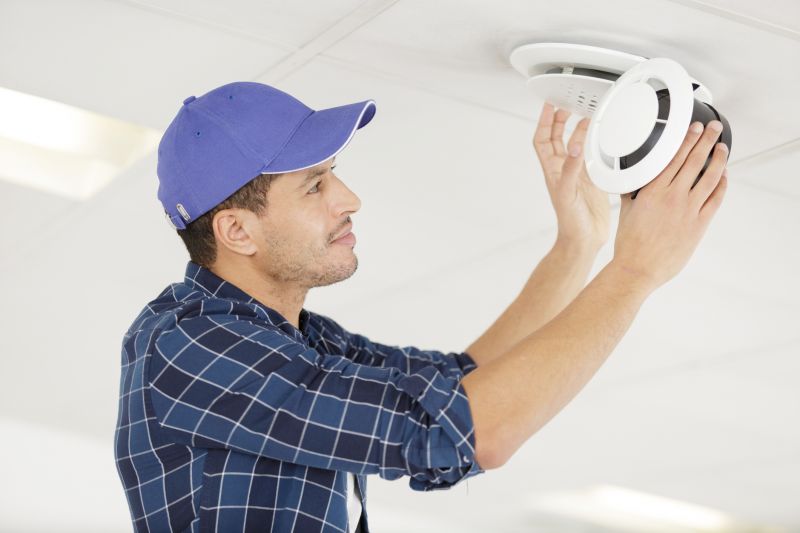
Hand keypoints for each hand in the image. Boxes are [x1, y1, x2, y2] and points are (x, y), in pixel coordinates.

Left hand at [532, 102, 609, 250]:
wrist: (584, 239)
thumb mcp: (568, 192)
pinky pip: (589, 156)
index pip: (542, 140)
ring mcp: (576, 174)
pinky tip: (599, 138)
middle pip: (556, 138)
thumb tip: (575, 147)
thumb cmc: (570, 222)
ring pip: (574, 145)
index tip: (549, 105)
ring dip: (577, 130)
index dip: (543, 122)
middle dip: (559, 120)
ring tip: (584, 115)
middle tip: (566, 104)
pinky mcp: (590, 180)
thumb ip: (571, 169)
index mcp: (552, 171)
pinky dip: (592, 144)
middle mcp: (562, 170)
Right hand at [613, 120, 728, 290]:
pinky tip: (723, 177)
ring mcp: (688, 210)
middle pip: (694, 161)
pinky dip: (721, 186)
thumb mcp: (626, 212)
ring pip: (710, 177)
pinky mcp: (699, 224)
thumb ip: (633, 194)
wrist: (638, 268)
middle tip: (713, 128)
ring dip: (718, 159)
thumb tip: (631, 184)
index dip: (687, 140)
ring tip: (722, 148)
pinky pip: (715, 199)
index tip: (694, 129)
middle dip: (706, 141)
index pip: (674, 158)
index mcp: (652, 192)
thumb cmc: (629, 244)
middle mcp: (673, 197)